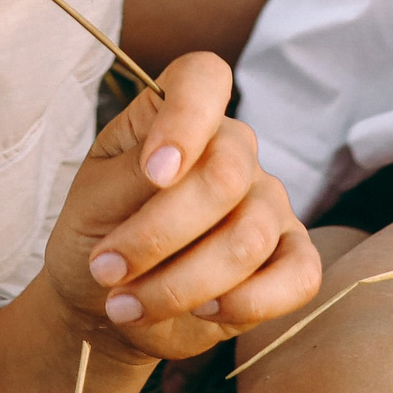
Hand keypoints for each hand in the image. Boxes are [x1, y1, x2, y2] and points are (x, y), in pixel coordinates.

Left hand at [46, 51, 318, 360]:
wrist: (105, 300)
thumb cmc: (98, 232)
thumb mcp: (94, 198)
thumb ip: (132, 175)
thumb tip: (168, 168)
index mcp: (181, 115)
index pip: (203, 79)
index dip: (185, 119)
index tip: (154, 174)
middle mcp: (234, 151)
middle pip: (223, 177)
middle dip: (157, 235)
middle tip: (106, 269)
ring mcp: (269, 203)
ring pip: (248, 239)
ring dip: (179, 285)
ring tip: (128, 305)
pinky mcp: (291, 258)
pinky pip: (298, 277)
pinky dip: (247, 304)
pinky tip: (203, 313)